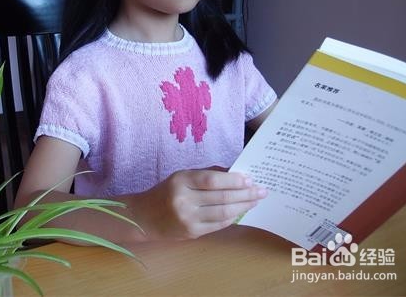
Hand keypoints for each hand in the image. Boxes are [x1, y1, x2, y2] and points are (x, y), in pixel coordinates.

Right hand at [128, 168, 266, 240]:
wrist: (144, 217)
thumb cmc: (165, 192)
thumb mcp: (181, 176)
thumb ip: (206, 173)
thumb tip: (234, 172)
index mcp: (180, 181)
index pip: (211, 180)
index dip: (232, 180)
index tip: (249, 179)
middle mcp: (183, 200)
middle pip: (221, 197)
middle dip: (245, 194)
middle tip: (261, 190)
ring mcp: (188, 218)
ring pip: (223, 213)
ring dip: (243, 206)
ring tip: (255, 201)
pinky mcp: (192, 232)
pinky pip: (217, 225)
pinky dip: (232, 217)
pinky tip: (241, 211)